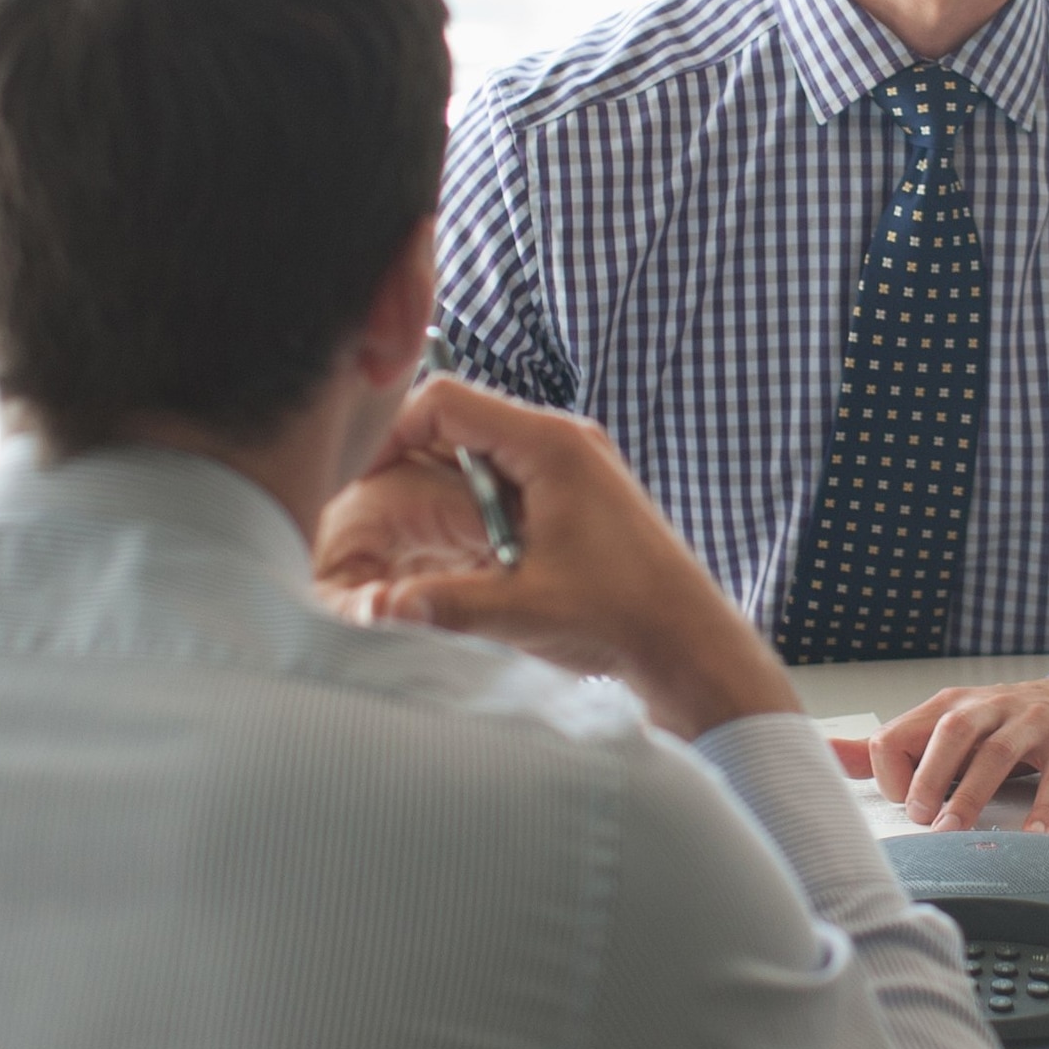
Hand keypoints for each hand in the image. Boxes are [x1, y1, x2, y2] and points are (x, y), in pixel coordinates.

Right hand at [335, 379, 796, 739]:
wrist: (690, 646)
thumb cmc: (625, 618)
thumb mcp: (523, 610)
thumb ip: (444, 603)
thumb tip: (377, 606)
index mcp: (552, 446)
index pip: (447, 401)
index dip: (392, 431)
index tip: (359, 478)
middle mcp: (563, 443)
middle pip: (459, 420)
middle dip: (407, 459)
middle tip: (368, 505)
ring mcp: (573, 468)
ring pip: (479, 451)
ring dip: (438, 484)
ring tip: (404, 527)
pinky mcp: (576, 497)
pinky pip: (504, 479)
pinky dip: (470, 504)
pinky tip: (456, 548)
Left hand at [871, 673, 1048, 830]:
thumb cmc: (1007, 723)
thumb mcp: (947, 726)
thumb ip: (891, 745)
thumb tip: (825, 752)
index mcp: (951, 706)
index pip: (904, 732)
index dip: (895, 772)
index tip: (904, 804)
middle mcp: (989, 708)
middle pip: (951, 733)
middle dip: (929, 776)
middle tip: (921, 818)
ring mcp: (1032, 725)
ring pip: (997, 754)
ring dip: (972, 796)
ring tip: (956, 832)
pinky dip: (1044, 809)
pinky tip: (1034, 834)